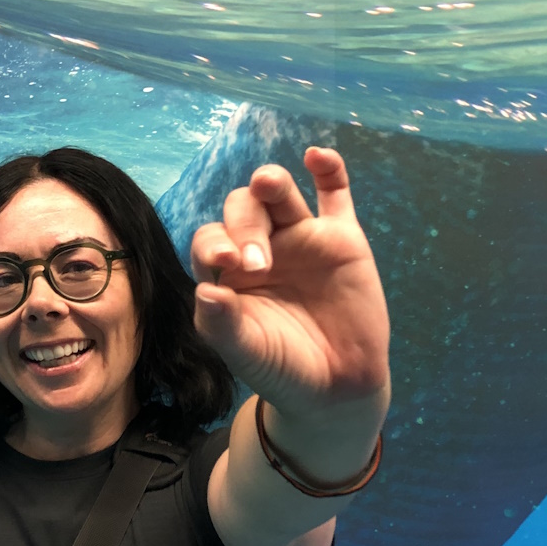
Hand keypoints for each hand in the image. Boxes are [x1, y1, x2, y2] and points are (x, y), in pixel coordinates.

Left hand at [190, 147, 389, 423]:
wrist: (336, 388)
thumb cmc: (282, 370)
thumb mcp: (247, 354)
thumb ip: (223, 325)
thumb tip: (205, 292)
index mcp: (229, 274)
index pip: (211, 241)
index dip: (215, 245)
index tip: (227, 264)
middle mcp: (260, 248)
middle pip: (243, 210)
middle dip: (246, 227)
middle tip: (259, 265)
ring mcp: (301, 239)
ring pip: (280, 196)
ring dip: (271, 184)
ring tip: (267, 184)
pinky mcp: (340, 239)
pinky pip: (335, 195)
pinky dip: (329, 171)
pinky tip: (317, 157)